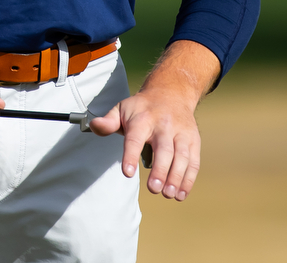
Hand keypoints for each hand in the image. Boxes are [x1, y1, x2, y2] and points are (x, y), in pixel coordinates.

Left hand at [89, 40, 219, 201]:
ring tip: (168, 194)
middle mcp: (164, 125)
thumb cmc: (142, 107)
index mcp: (143, 118)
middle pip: (163, 148)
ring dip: (176, 176)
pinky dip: (189, 178)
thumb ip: (108, 121)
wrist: (171, 92)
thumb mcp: (122, 108)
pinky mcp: (193, 139)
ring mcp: (181, 132)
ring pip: (182, 155)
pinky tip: (181, 194)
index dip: (131, 155)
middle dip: (160, 170)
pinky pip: (193, 160)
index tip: (127, 173)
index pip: (135, 138)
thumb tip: (94, 126)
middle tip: (154, 189)